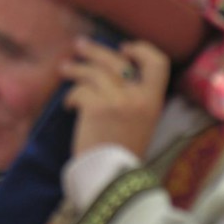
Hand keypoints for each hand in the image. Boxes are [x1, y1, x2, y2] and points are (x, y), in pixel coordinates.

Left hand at [61, 37, 169, 157]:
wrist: (111, 178)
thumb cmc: (123, 152)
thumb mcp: (142, 123)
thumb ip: (135, 98)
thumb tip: (113, 72)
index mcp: (153, 100)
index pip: (159, 63)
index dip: (141, 49)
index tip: (123, 49)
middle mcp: (138, 96)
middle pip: (116, 60)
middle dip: (95, 50)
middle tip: (80, 45)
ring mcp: (117, 100)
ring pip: (94, 71)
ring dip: (75, 68)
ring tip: (64, 68)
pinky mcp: (96, 107)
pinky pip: (80, 90)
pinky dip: (71, 96)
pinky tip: (69, 106)